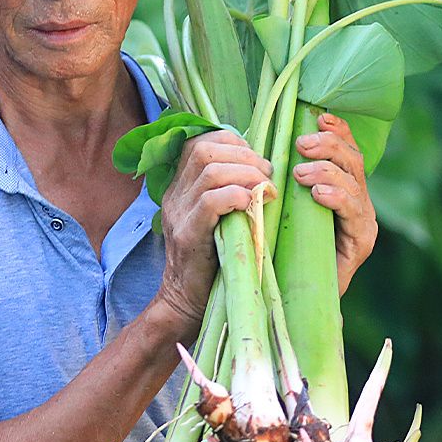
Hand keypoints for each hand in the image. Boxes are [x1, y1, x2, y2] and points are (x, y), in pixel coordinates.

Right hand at [157, 129, 274, 328]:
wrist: (186, 300)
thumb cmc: (212, 258)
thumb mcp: (216, 217)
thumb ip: (226, 190)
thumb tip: (260, 166)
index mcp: (179, 186)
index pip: (200, 141)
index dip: (233, 142)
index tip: (256, 161)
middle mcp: (174, 195)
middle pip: (204, 150)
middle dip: (244, 155)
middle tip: (267, 175)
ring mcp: (178, 214)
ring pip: (210, 171)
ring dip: (247, 174)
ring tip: (266, 190)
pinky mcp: (188, 235)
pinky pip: (211, 201)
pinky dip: (237, 196)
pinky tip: (252, 205)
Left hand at [292, 113, 377, 294]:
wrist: (294, 298)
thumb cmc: (285, 251)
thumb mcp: (285, 208)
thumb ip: (287, 181)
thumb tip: (270, 145)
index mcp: (343, 189)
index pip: (346, 152)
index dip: (337, 132)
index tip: (319, 118)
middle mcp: (358, 203)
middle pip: (353, 161)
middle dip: (329, 146)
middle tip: (301, 144)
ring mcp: (363, 222)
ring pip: (354, 182)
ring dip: (327, 170)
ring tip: (301, 172)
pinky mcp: (361, 243)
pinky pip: (353, 212)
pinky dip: (336, 198)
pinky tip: (318, 194)